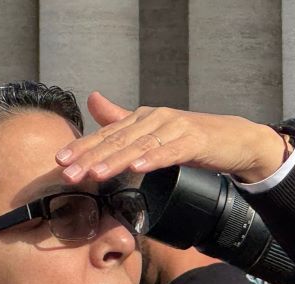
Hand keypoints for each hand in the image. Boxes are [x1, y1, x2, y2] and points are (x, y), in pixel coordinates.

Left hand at [55, 92, 289, 184]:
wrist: (234, 139)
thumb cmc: (189, 137)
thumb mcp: (152, 130)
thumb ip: (122, 119)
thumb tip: (92, 100)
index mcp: (141, 119)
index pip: (106, 135)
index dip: (82, 147)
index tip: (60, 161)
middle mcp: (154, 119)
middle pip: (118, 140)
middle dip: (91, 157)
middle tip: (69, 173)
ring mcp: (174, 128)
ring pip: (139, 146)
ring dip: (116, 160)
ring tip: (96, 173)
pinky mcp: (193, 141)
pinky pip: (170, 151)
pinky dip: (154, 159)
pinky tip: (138, 168)